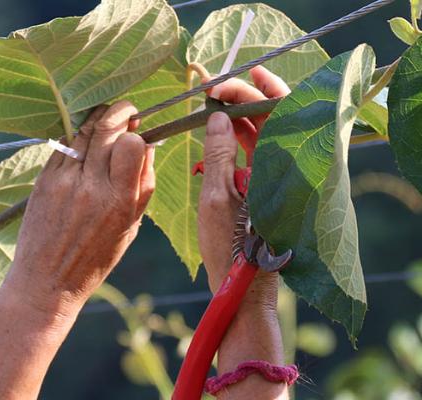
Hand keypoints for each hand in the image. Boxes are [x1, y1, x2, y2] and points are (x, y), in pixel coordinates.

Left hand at [0, 101, 154, 399]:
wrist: (46, 281)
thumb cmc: (95, 259)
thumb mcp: (130, 228)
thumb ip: (143, 186)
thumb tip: (148, 145)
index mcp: (118, 202)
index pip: (131, 144)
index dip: (137, 134)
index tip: (139, 131)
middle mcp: (90, 187)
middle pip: (106, 128)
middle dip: (121, 112)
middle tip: (128, 112)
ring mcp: (63, 181)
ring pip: (83, 131)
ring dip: (99, 118)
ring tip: (107, 119)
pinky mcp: (43, 180)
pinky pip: (64, 144)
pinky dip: (78, 135)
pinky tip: (85, 138)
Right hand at [198, 65, 290, 308]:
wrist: (243, 288)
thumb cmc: (231, 248)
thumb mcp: (217, 197)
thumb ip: (218, 154)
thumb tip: (218, 117)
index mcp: (283, 167)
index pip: (275, 112)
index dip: (249, 92)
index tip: (217, 85)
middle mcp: (288, 168)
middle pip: (272, 118)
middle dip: (243, 98)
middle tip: (213, 88)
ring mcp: (279, 178)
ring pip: (264, 133)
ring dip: (239, 116)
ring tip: (211, 103)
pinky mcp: (268, 188)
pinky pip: (257, 153)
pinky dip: (238, 139)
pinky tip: (218, 131)